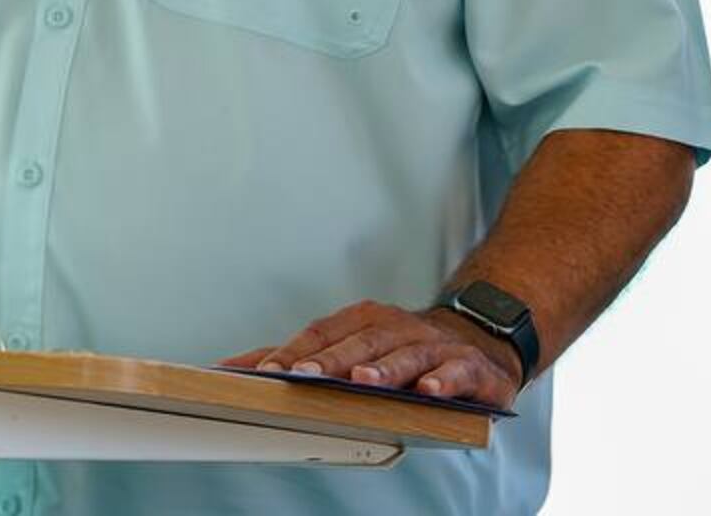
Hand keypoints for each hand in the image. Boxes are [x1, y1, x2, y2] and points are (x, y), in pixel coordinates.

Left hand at [222, 299, 522, 407]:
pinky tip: (428, 390)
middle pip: (359, 342)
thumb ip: (299, 358)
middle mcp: (397, 327)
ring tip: (361, 380)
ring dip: (382, 368)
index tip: (264, 372)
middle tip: (300, 377)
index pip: (322, 333)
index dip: (293, 352)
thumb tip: (233, 367)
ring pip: (405, 354)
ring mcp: (434, 345)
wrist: (477, 343)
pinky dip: (443, 380)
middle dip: (328, 360)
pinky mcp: (468, 367)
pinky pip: (456, 371)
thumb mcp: (353, 345)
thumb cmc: (401, 348)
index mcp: (364, 321)